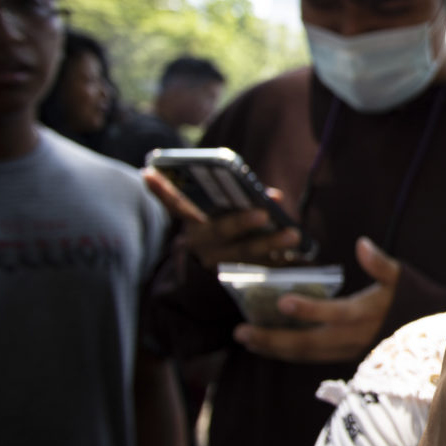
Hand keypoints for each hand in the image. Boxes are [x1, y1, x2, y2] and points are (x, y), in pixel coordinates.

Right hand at [143, 168, 301, 268]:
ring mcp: (217, 258)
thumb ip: (243, 199)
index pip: (173, 202)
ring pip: (244, 251)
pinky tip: (297, 254)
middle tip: (263, 213)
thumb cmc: (219, 225)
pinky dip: (278, 259)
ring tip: (293, 234)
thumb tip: (275, 197)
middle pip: (220, 230)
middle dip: (241, 221)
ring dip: (270, 242)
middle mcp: (200, 240)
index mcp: (191, 220)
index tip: (149, 173)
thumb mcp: (221, 211)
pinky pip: (259, 266)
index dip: (161, 190)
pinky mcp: (237, 272)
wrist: (206, 269)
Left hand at [234, 237, 398, 362]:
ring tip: (246, 339)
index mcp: (366, 314)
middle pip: (308, 343)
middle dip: (273, 339)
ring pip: (306, 355)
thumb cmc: (414, 298)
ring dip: (274, 349)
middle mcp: (354, 337)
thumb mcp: (401, 276)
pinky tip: (269, 345)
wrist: (430, 332)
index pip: (333, 313)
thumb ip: (380, 263)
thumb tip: (362, 243)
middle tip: (241, 331)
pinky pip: (312, 358)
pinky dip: (288, 352)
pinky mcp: (346, 356)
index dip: (308, 310)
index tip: (282, 302)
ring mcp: (349, 350)